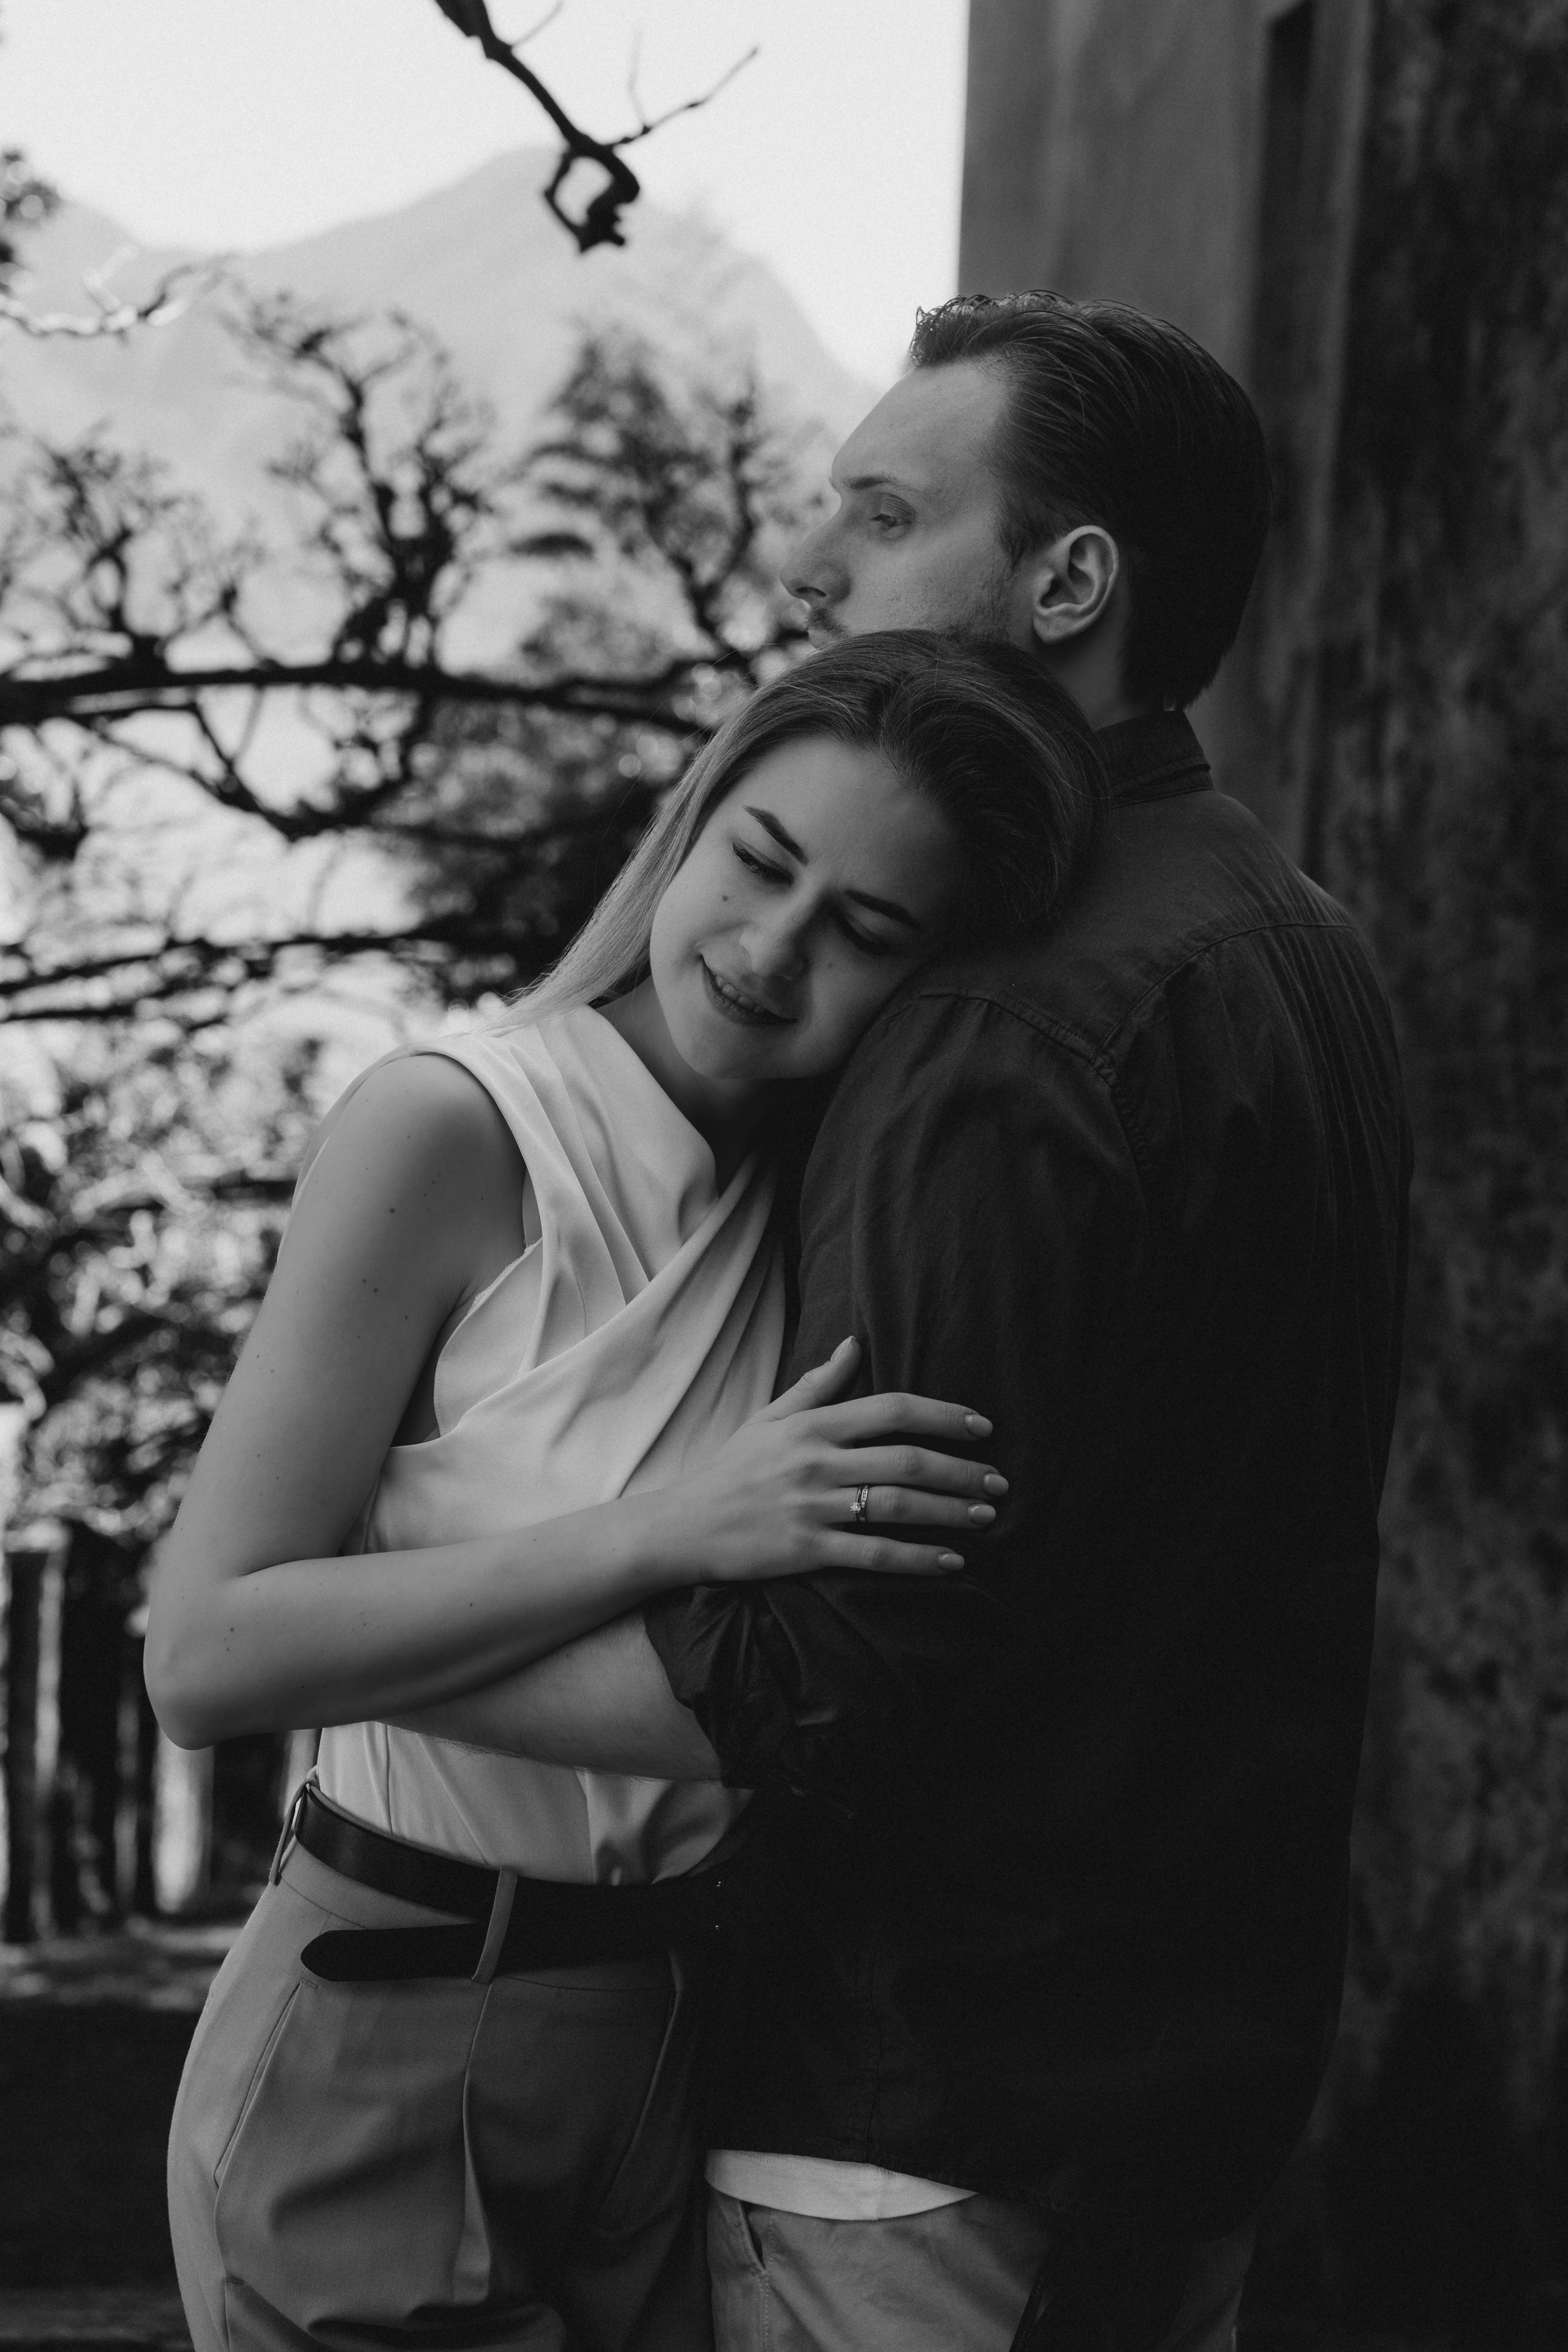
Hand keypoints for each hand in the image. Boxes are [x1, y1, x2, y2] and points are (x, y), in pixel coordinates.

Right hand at [665, 1338, 1006, 1581]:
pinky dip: (918, 1559)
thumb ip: (817, 1384)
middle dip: (961, 1471)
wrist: (682, 1526)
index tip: (981, 1427)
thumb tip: (854, 1345)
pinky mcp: (806, 1550)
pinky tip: (952, 1561)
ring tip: (985, 1516)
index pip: (891, 1410)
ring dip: (949, 1512)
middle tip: (998, 1481)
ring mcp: (812, 1508)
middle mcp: (816, 1463)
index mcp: (812, 1426)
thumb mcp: (770, 1418)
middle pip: (906, 1461)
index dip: (943, 1415)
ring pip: (896, 1508)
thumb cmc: (730, 1469)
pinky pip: (874, 1556)